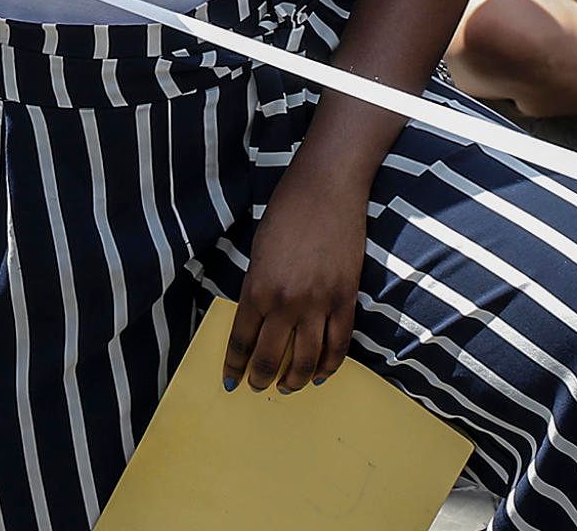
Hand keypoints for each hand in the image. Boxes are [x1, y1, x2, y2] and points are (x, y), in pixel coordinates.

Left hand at [227, 165, 366, 392]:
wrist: (326, 188)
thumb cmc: (286, 212)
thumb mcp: (258, 251)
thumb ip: (257, 287)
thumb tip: (259, 319)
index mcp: (257, 289)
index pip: (242, 341)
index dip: (234, 367)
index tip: (230, 382)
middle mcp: (286, 303)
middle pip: (271, 357)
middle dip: (261, 378)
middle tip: (258, 387)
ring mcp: (319, 303)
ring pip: (306, 359)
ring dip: (294, 380)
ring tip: (287, 387)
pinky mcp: (345, 298)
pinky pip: (338, 343)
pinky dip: (329, 365)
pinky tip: (319, 374)